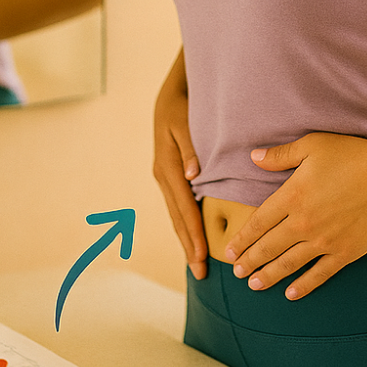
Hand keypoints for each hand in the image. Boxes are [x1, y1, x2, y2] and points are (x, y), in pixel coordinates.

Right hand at [153, 50, 207, 279]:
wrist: (171, 94)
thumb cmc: (182, 106)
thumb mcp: (184, 122)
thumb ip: (190, 148)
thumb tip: (192, 175)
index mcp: (168, 166)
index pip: (185, 206)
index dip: (193, 231)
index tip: (202, 254)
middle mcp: (164, 175)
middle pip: (178, 217)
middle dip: (188, 244)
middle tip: (200, 272)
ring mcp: (165, 177)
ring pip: (176, 214)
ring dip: (186, 238)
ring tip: (196, 263)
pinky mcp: (170, 175)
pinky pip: (178, 205)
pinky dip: (185, 223)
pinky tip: (192, 237)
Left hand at [224, 132, 366, 298]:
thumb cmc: (351, 156)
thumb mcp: (311, 146)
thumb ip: (280, 155)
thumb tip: (253, 157)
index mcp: (292, 196)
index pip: (259, 222)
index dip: (243, 239)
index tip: (229, 251)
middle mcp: (303, 223)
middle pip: (269, 247)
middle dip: (250, 261)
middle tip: (236, 273)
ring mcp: (323, 241)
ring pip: (289, 264)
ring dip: (269, 275)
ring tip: (254, 285)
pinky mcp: (344, 253)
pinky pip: (319, 274)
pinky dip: (304, 286)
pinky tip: (291, 294)